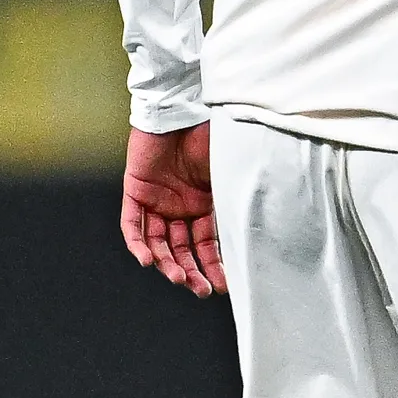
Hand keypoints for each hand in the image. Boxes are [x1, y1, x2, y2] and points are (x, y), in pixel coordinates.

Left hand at [120, 122, 223, 296]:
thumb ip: (238, 202)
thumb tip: (265, 234)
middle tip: (200, 289)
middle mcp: (180, 206)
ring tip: (179, 278)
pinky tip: (148, 261)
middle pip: (182, 250)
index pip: (206, 245)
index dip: (213, 266)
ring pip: (159, 243)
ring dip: (168, 263)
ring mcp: (157, 200)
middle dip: (192, 272)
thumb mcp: (230, 175)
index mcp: (205, 204)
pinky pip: (132, 225)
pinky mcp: (135, 191)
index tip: (221, 286)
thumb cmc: (212, 135)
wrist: (184, 109)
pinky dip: (138, 244)